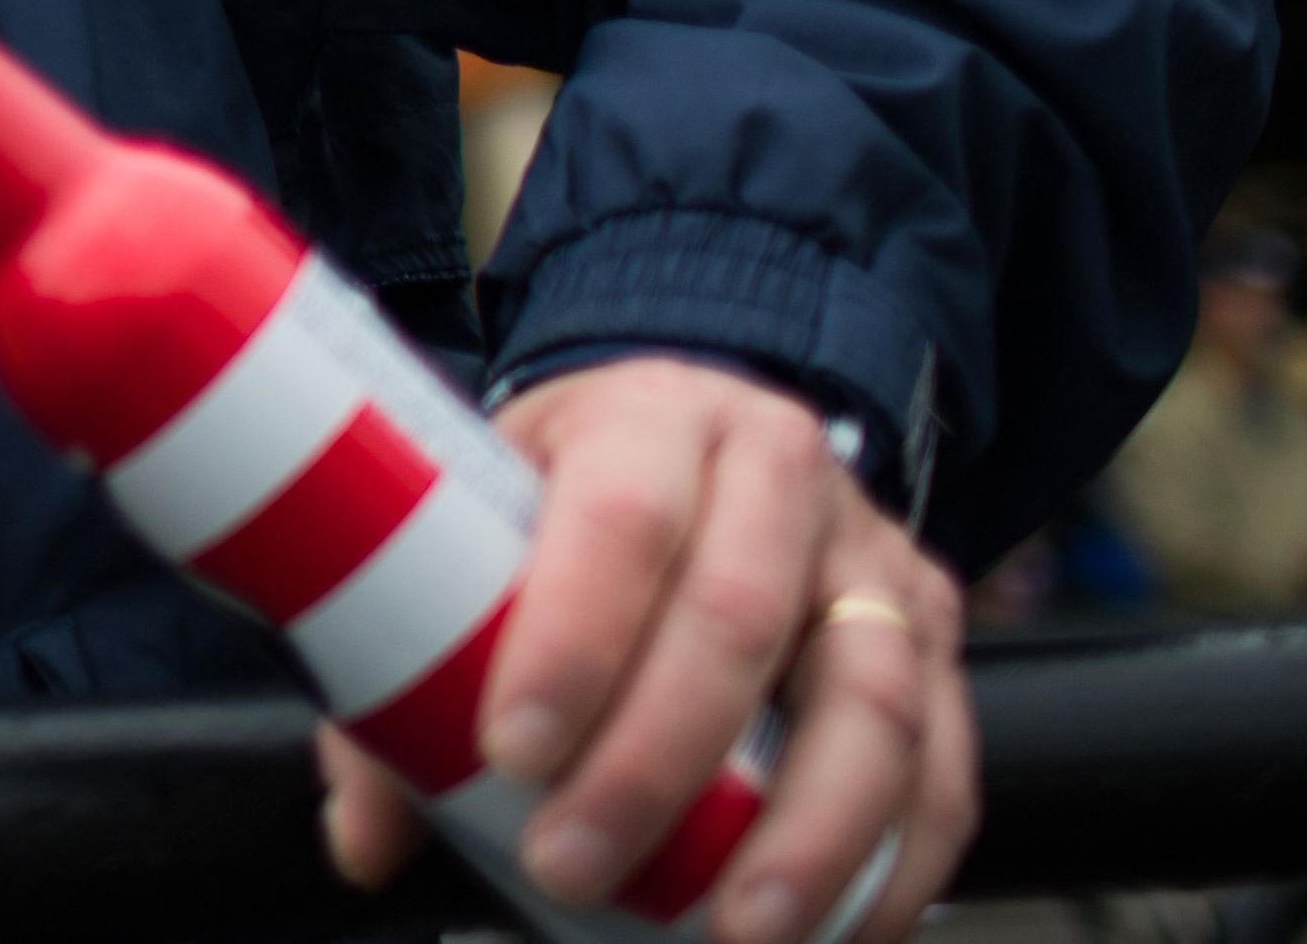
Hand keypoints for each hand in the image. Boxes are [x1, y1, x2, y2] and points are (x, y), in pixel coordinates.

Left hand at [318, 359, 973, 943]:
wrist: (689, 445)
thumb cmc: (562, 506)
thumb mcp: (473, 526)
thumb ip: (404, 677)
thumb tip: (363, 841)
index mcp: (646, 416)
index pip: (616, 518)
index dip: (570, 639)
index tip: (508, 752)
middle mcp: (776, 467)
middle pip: (737, 619)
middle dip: (654, 766)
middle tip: (571, 865)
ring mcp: (872, 554)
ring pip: (869, 702)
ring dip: (804, 839)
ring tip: (734, 932)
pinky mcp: (933, 637)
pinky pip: (943, 768)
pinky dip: (896, 867)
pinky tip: (838, 934)